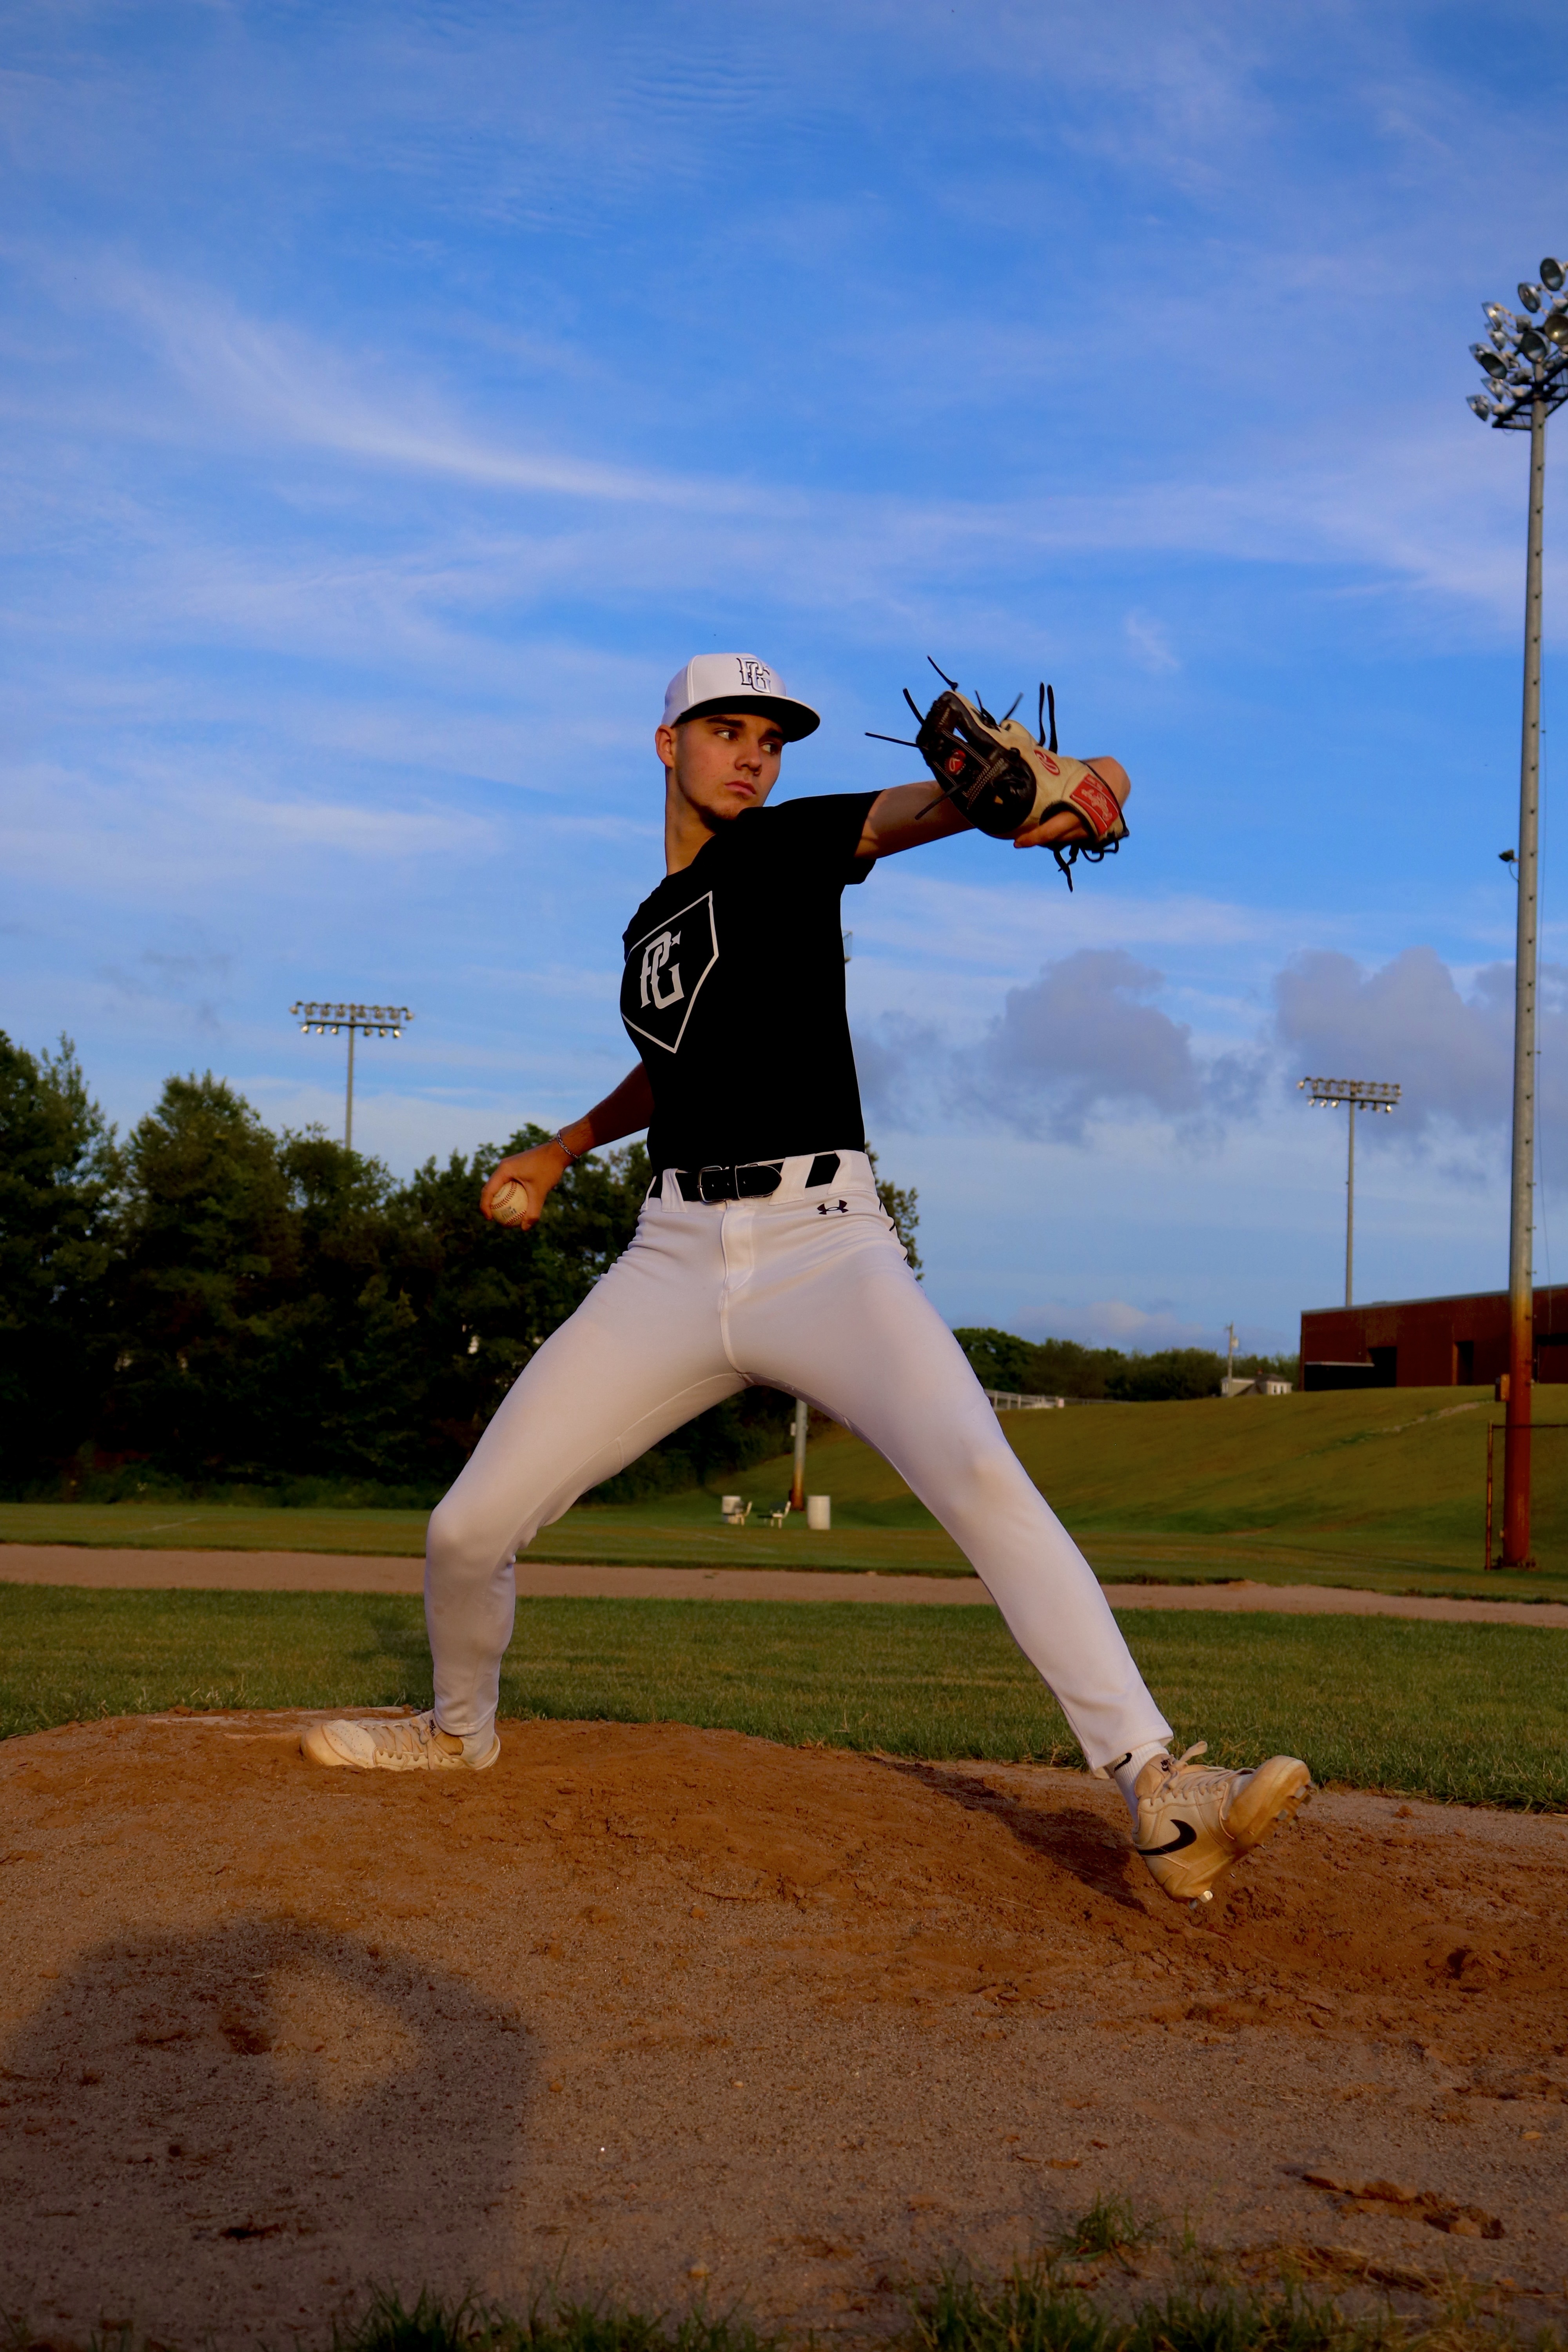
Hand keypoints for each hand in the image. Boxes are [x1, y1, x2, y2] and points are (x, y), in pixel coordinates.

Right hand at [479, 1138, 570, 1230]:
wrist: (558, 1151)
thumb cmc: (548, 1169)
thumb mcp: (540, 1192)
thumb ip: (533, 1211)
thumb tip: (525, 1228)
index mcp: (504, 1169)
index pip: (488, 1190)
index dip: (485, 1206)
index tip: (490, 1220)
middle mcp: (503, 1166)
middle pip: (490, 1188)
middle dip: (489, 1205)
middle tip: (495, 1219)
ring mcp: (509, 1166)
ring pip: (498, 1186)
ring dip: (498, 1200)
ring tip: (503, 1214)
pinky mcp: (516, 1167)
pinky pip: (507, 1183)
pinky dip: (508, 1194)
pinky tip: (516, 1205)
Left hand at [1013, 754, 1128, 850]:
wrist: (1117, 780)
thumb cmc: (1090, 773)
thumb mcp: (1071, 776)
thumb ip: (1054, 781)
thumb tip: (1030, 770)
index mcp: (1075, 811)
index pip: (1050, 831)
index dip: (1033, 838)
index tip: (1016, 843)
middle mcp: (1082, 826)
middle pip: (1054, 839)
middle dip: (1037, 839)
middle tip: (1021, 836)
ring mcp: (1089, 832)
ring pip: (1062, 840)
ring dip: (1048, 838)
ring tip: (1033, 831)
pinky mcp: (1093, 835)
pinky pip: (1071, 839)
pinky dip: (1060, 835)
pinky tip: (1051, 828)